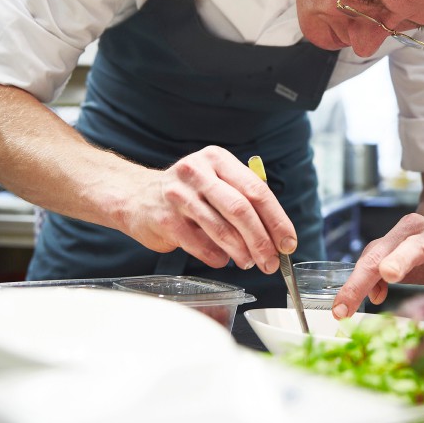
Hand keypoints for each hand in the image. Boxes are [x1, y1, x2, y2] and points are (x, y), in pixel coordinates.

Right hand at [119, 146, 296, 274]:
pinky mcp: (165, 219)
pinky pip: (200, 245)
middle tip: (272, 261)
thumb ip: (243, 198)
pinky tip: (222, 259)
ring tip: (250, 263)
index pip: (256, 190)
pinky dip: (216, 257)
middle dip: (261, 240)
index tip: (288, 242)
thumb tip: (277, 235)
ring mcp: (179, 195)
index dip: (277, 219)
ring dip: (241, 252)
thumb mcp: (214, 180)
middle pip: (241, 209)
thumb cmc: (187, 194)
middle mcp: (198, 172)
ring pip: (221, 229)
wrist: (135, 197)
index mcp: (217, 160)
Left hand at [331, 213, 423, 316]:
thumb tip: (372, 297)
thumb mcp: (395, 260)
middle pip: (411, 244)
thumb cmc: (420, 252)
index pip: (374, 259)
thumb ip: (376, 276)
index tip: (341, 310)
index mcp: (400, 235)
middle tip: (387, 272)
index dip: (356, 285)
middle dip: (400, 257)